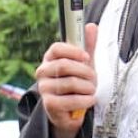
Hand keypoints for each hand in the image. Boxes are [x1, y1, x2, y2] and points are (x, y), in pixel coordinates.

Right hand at [35, 23, 97, 137]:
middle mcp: (43, 72)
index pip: (56, 49)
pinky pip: (71, 100)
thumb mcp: (83, 64)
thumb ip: (87, 46)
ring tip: (91, 90)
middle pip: (63, 65)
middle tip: (94, 78)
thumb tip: (91, 26)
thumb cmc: (76, 84)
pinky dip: (85, 100)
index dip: (73, 51)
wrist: (70, 111)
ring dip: (87, 87)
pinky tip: (90, 100)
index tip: (87, 57)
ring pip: (70, 83)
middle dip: (84, 72)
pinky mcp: (49, 105)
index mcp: (50, 59)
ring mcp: (44, 89)